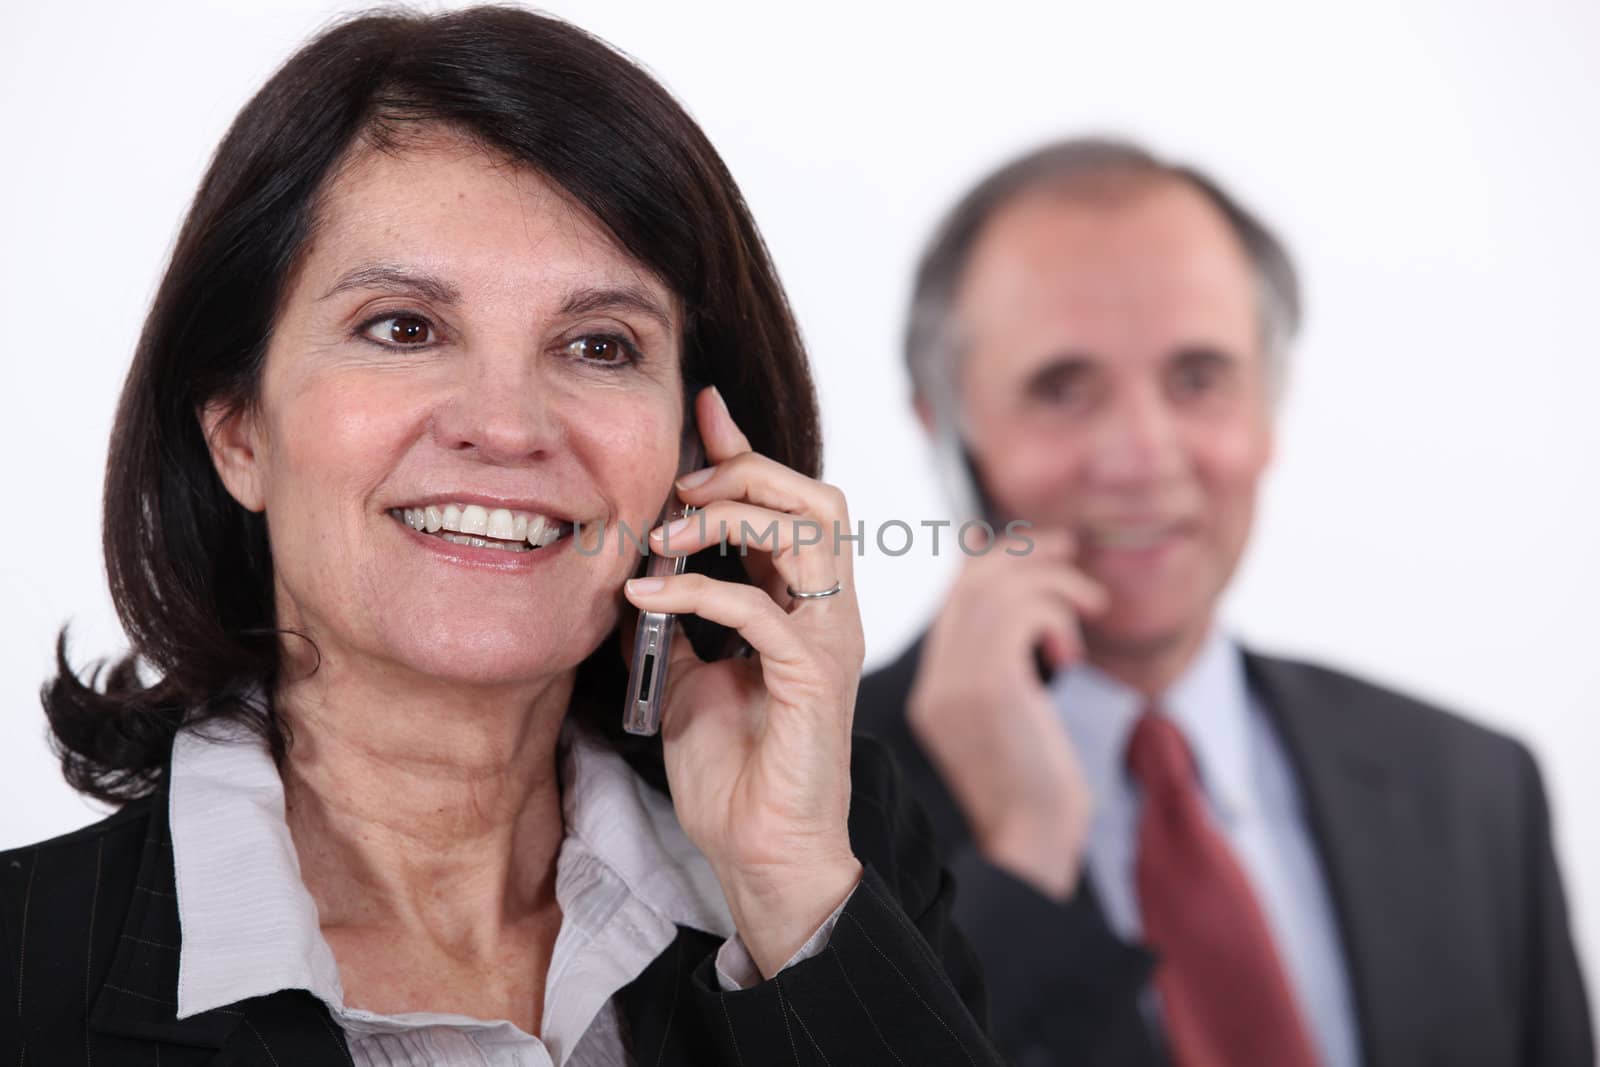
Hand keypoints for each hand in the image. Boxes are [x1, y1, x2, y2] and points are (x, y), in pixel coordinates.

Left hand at [622, 385, 864, 978]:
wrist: (762, 850)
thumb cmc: (734, 769)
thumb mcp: (688, 675)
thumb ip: (677, 620)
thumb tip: (634, 571)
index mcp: (801, 605)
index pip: (786, 503)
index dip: (745, 450)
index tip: (702, 407)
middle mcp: (828, 612)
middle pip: (816, 498)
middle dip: (746, 472)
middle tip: (679, 487)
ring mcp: (829, 641)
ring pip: (808, 531)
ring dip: (728, 517)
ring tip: (663, 535)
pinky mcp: (815, 678)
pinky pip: (762, 607)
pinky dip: (698, 590)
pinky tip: (647, 598)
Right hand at [907, 530, 1106, 898]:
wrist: (1031, 849)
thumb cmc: (1038, 795)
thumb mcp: (1017, 725)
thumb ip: (1011, 672)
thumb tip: (1035, 617)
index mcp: (936, 692)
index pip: (955, 598)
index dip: (996, 561)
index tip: (1044, 553)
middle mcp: (936, 683)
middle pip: (971, 581)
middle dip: (1027, 555)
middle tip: (1070, 553)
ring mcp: (957, 683)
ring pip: (998, 588)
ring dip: (1053, 585)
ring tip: (1088, 609)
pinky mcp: (991, 686)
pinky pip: (1021, 611)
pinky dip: (1057, 614)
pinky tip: (1071, 655)